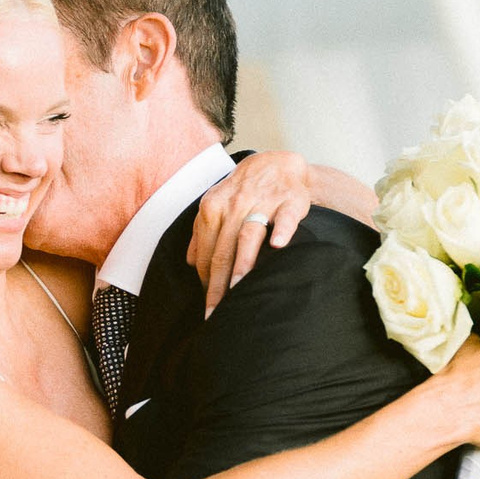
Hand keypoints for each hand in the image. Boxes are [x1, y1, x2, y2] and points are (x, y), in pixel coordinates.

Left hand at [189, 151, 314, 314]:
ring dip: (242, 263)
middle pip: (222, 251)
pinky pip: (284, 218)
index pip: (205, 253)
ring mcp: (262, 202)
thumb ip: (201, 233)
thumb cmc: (243, 192)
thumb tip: (190, 262)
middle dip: (217, 285)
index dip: (205, 282)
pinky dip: (281, 230)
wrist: (276, 163)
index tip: (208, 307)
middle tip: (217, 314)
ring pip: (248, 235)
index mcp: (211, 209)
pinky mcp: (289, 200)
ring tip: (238, 289)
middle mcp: (233, 205)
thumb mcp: (216, 205)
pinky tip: (278, 246)